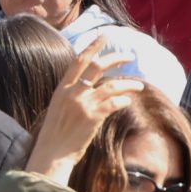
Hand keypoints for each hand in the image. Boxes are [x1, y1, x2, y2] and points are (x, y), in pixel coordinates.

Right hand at [21, 47, 145, 182]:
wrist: (51, 155)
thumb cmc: (54, 136)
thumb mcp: (57, 109)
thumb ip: (70, 96)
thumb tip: (86, 87)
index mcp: (61, 89)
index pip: (79, 60)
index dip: (93, 46)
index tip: (105, 36)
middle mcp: (72, 93)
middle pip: (97, 66)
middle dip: (116, 58)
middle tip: (129, 56)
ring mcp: (83, 104)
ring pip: (112, 85)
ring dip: (129, 84)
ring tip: (140, 86)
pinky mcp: (93, 117)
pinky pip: (115, 103)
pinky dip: (124, 100)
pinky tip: (128, 101)